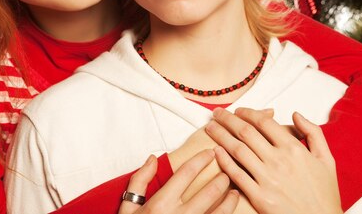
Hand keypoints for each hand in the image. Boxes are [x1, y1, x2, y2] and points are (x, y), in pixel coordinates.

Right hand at [119, 150, 239, 213]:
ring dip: (231, 199)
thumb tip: (153, 159)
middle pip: (210, 191)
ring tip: (234, 192)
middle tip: (227, 172)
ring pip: (221, 211)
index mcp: (161, 203)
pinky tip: (229, 212)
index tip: (211, 153)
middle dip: (222, 178)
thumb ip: (140, 181)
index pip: (187, 172)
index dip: (202, 159)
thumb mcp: (128, 209)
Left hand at [206, 107, 342, 213]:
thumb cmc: (324, 194)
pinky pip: (237, 175)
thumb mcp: (327, 159)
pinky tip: (215, 151)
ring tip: (210, 127)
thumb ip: (313, 132)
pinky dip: (224, 161)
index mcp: (294, 149)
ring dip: (221, 135)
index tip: (239, 111)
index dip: (248, 113)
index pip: (264, 123)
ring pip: (237, 150)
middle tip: (217, 113)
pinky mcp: (259, 197)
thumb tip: (296, 114)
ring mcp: (267, 179)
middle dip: (228, 119)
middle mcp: (279, 161)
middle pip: (246, 132)